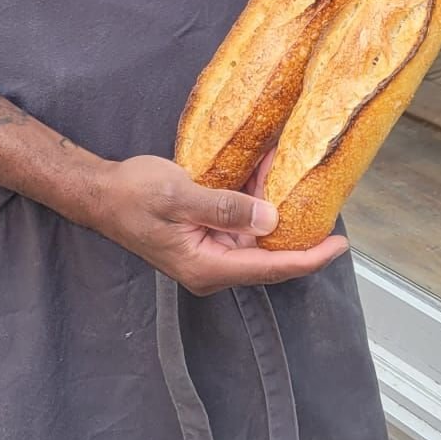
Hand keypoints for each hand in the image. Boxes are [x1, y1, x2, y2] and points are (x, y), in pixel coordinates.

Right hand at [88, 155, 347, 295]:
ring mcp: (209, 251)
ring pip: (257, 233)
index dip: (309, 258)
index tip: (339, 245)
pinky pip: (240, 221)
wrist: (101, 193)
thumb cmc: (133, 195)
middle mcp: (213, 265)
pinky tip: (267, 171)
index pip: (271, 268)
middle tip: (324, 197)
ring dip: (275, 205)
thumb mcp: (180, 196)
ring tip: (296, 174)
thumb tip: (269, 217)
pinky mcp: (205, 235)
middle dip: (297, 226)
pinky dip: (255, 198)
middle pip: (269, 253)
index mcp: (208, 266)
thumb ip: (225, 208)